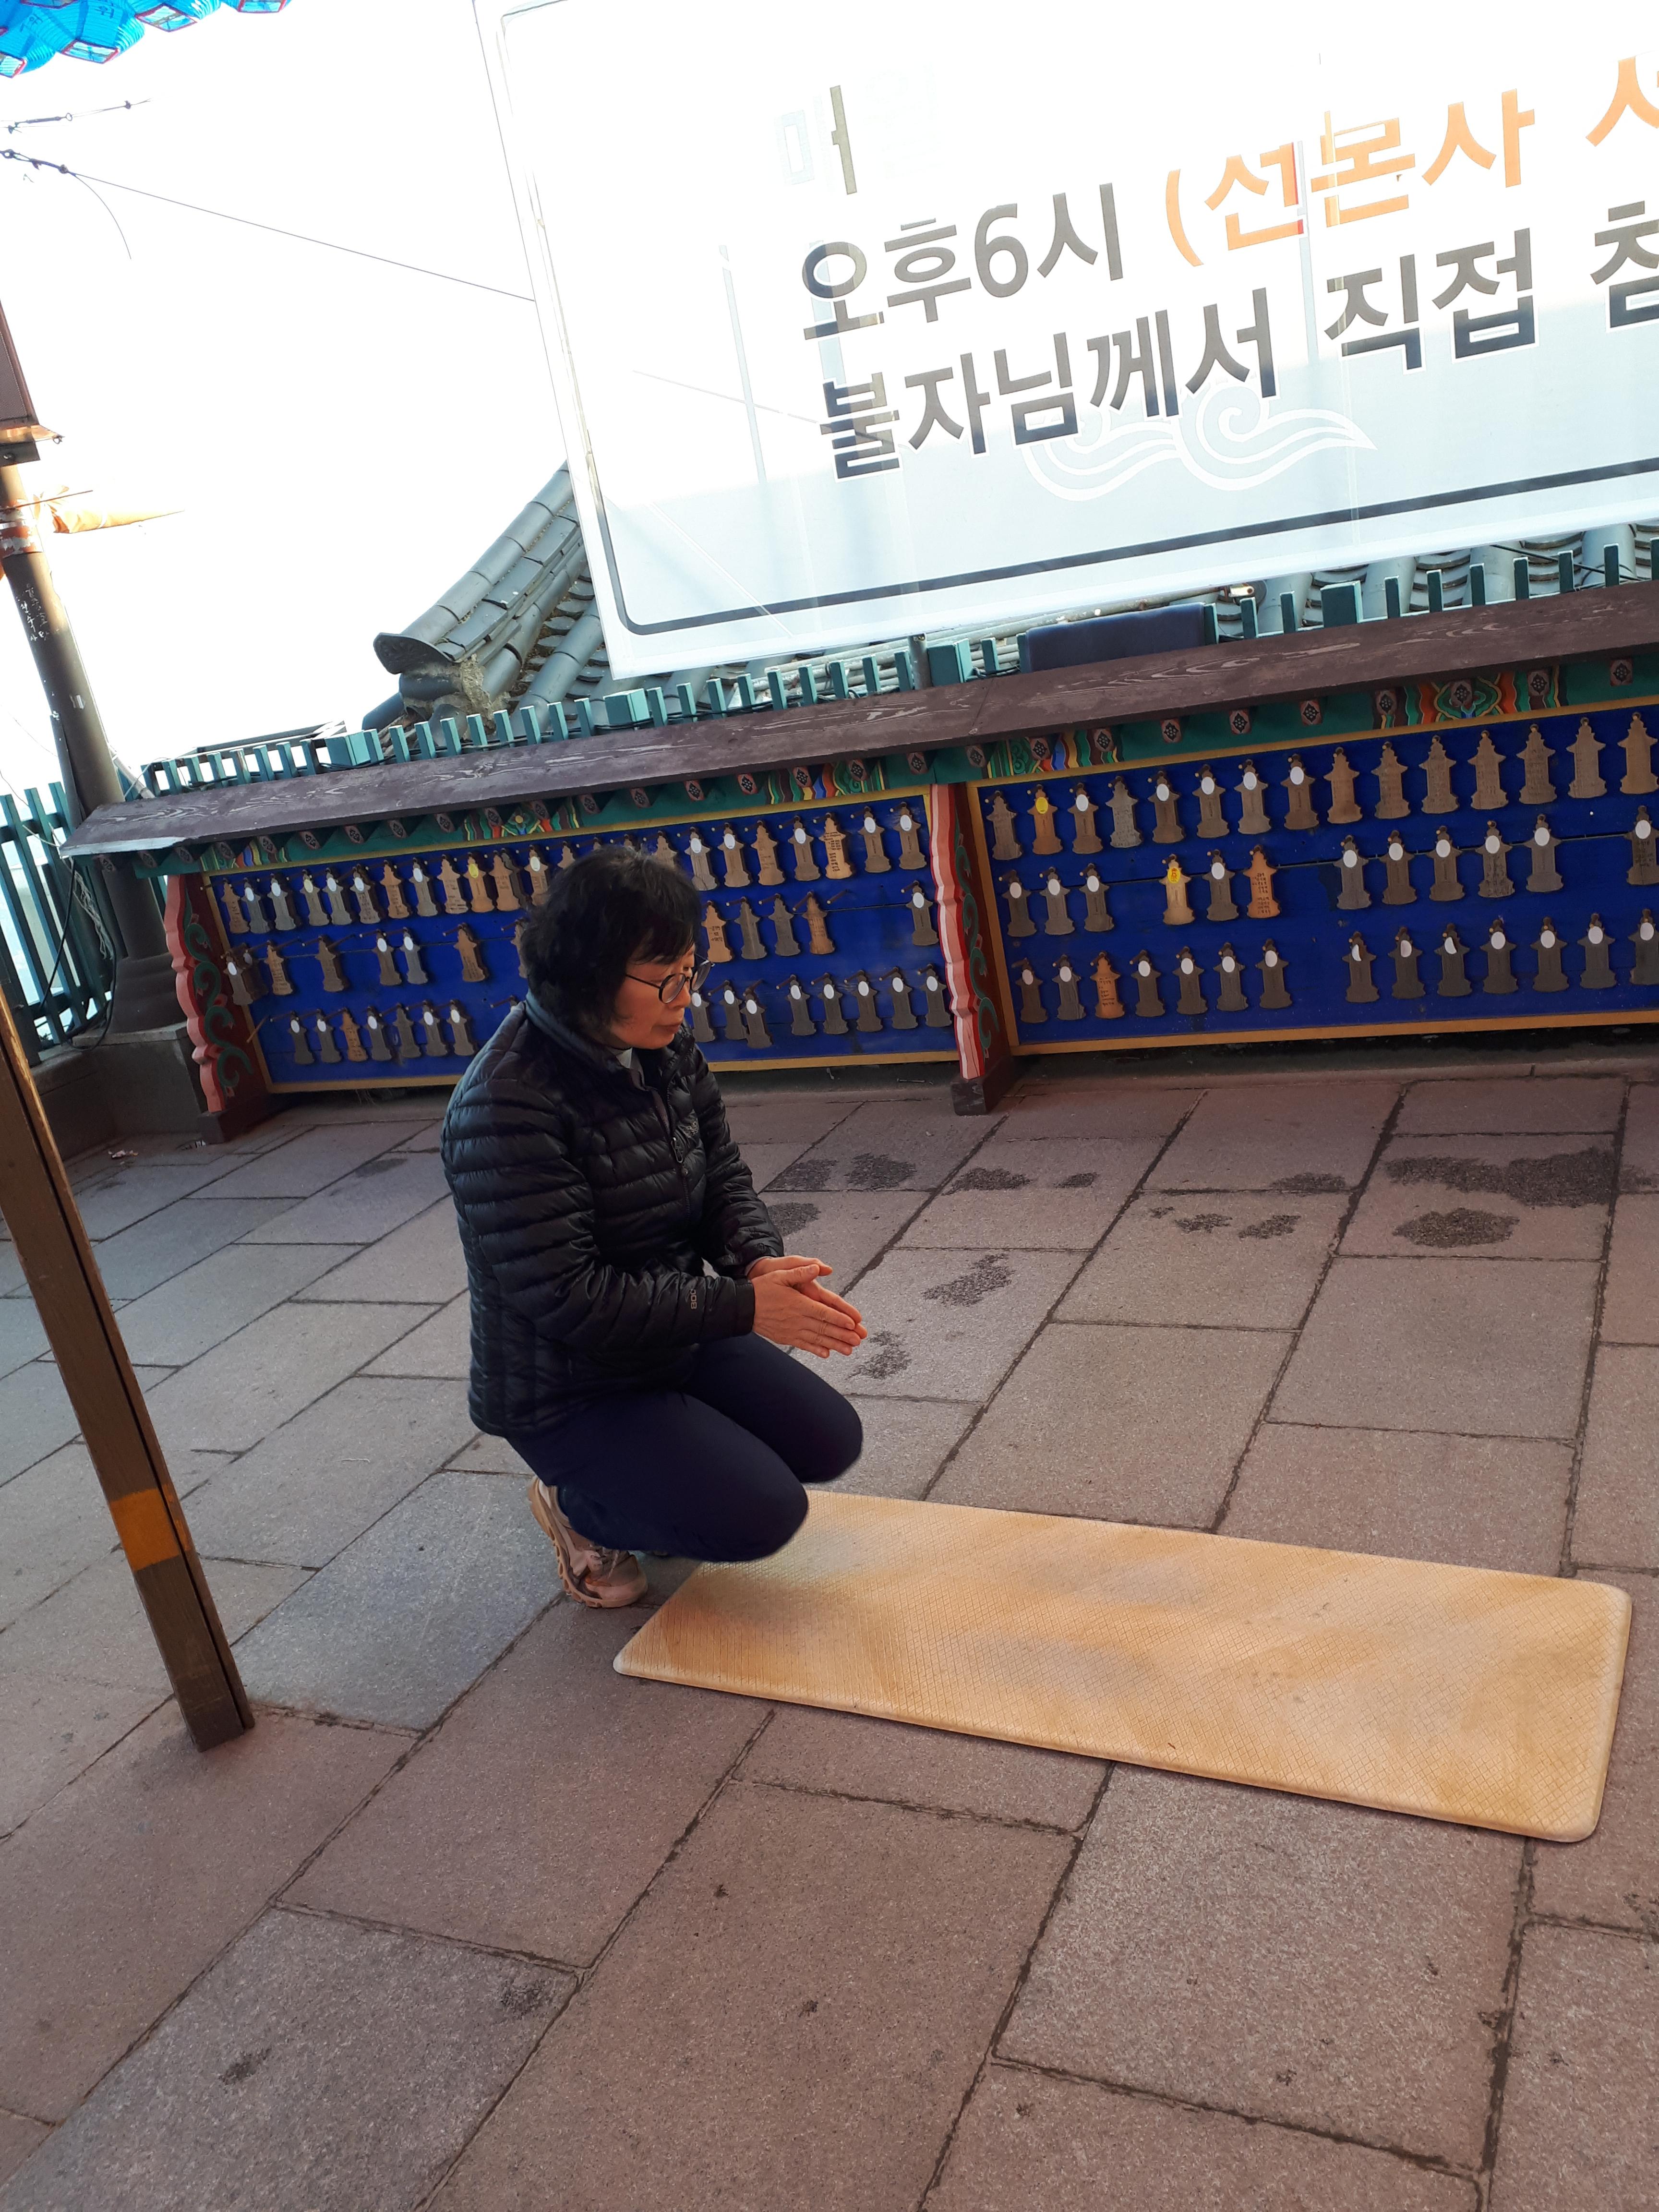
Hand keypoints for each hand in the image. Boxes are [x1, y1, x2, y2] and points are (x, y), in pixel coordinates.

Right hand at [747, 1255, 866, 1357]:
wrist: (742, 1306)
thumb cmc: (761, 1289)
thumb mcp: (779, 1275)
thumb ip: (800, 1272)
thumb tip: (818, 1268)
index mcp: (798, 1303)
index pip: (823, 1312)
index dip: (839, 1318)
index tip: (853, 1323)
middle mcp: (797, 1319)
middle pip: (824, 1328)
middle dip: (843, 1334)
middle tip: (858, 1339)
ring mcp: (791, 1330)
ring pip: (817, 1339)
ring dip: (834, 1344)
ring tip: (849, 1349)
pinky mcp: (785, 1337)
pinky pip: (804, 1345)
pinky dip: (816, 1350)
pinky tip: (826, 1353)